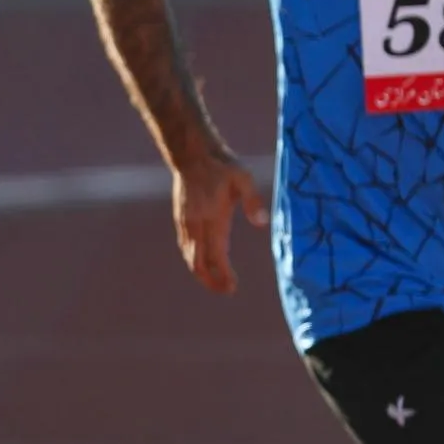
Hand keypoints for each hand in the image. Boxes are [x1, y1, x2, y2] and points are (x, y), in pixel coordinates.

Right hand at [171, 148, 268, 295]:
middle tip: (225, 290)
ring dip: (201, 272)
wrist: (192, 153)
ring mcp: (185, 222)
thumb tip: (262, 224)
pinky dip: (193, 258)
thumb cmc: (222, 165)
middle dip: (210, 280)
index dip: (222, 275)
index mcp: (212, 218)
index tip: (232, 287)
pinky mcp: (181, 218)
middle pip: (198, 262)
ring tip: (216, 281)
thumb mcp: (243, 177)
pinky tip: (202, 261)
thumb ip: (253, 200)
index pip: (216, 255)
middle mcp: (196, 224)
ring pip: (189, 256)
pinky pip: (185, 245)